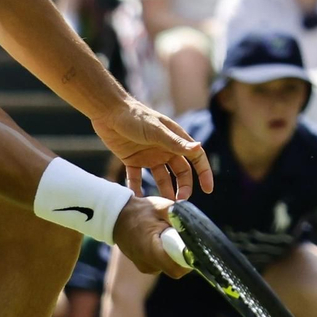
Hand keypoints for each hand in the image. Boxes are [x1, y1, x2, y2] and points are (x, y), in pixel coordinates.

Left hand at [92, 99, 212, 199]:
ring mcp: (149, 156)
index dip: (204, 173)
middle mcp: (164, 150)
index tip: (208, 189)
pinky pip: (137, 179)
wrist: (108, 111)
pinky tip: (137, 199)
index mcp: (174, 140)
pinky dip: (137, 189)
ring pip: (161, 178)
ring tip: (161, 204)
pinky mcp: (132, 161)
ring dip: (163, 191)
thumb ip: (176, 142)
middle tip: (179, 202)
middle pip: (180, 173)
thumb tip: (198, 148)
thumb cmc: (135, 116)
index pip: (195, 158)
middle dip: (182, 187)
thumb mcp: (156, 131)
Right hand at [113, 195, 190, 277]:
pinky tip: (162, 240)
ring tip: (171, 236)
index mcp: (152, 250)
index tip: (195, 247)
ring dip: (175, 254)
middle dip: (184, 255)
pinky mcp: (144, 266)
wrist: (115, 217)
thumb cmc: (139, 211)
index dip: (190, 260)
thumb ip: (180, 216)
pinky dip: (166, 254)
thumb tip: (199, 225)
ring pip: (170, 266)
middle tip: (185, 238)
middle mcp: (148, 263)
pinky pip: (162, 263)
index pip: (178, 267)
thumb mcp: (161, 207)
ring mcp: (145, 267)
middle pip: (177, 268)